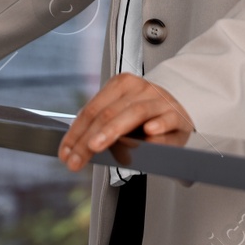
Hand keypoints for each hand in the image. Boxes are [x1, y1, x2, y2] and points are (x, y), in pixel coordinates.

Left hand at [58, 73, 192, 172]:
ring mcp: (159, 100)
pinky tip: (149, 132)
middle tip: (76, 159)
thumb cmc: (144, 116)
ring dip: (113, 131)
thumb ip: (101, 126)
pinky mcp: (177, 114)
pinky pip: (166, 120)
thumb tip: (78, 147)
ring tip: (97, 145)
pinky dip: (158, 127)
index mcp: (120, 85)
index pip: (92, 110)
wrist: (178, 107)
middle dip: (88, 139)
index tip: (66, 154)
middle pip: (108, 113)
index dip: (76, 133)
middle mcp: (139, 89)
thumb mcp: (120, 115)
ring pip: (134, 113)